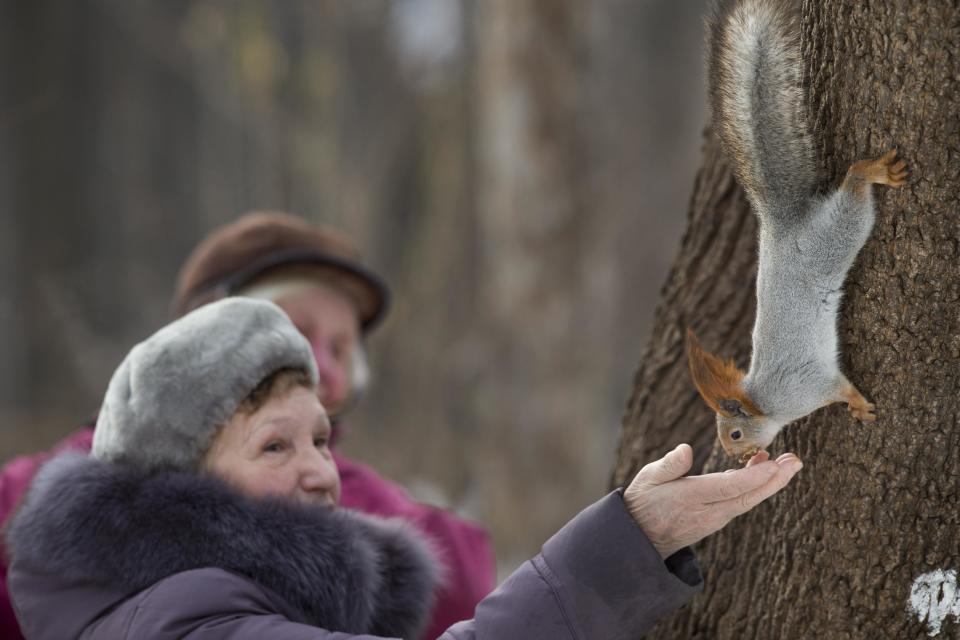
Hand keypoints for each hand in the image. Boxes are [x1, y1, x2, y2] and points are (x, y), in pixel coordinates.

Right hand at [623, 444, 801, 558]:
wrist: (642, 538)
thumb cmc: (644, 501)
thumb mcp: (648, 479)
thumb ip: (668, 465)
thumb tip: (686, 449)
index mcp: (690, 498)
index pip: (727, 488)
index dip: (752, 477)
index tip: (774, 465)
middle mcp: (708, 512)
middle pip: (747, 497)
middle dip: (775, 480)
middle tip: (795, 461)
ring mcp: (715, 518)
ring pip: (748, 500)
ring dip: (770, 482)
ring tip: (788, 462)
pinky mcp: (718, 518)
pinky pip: (741, 502)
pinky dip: (756, 486)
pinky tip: (764, 469)